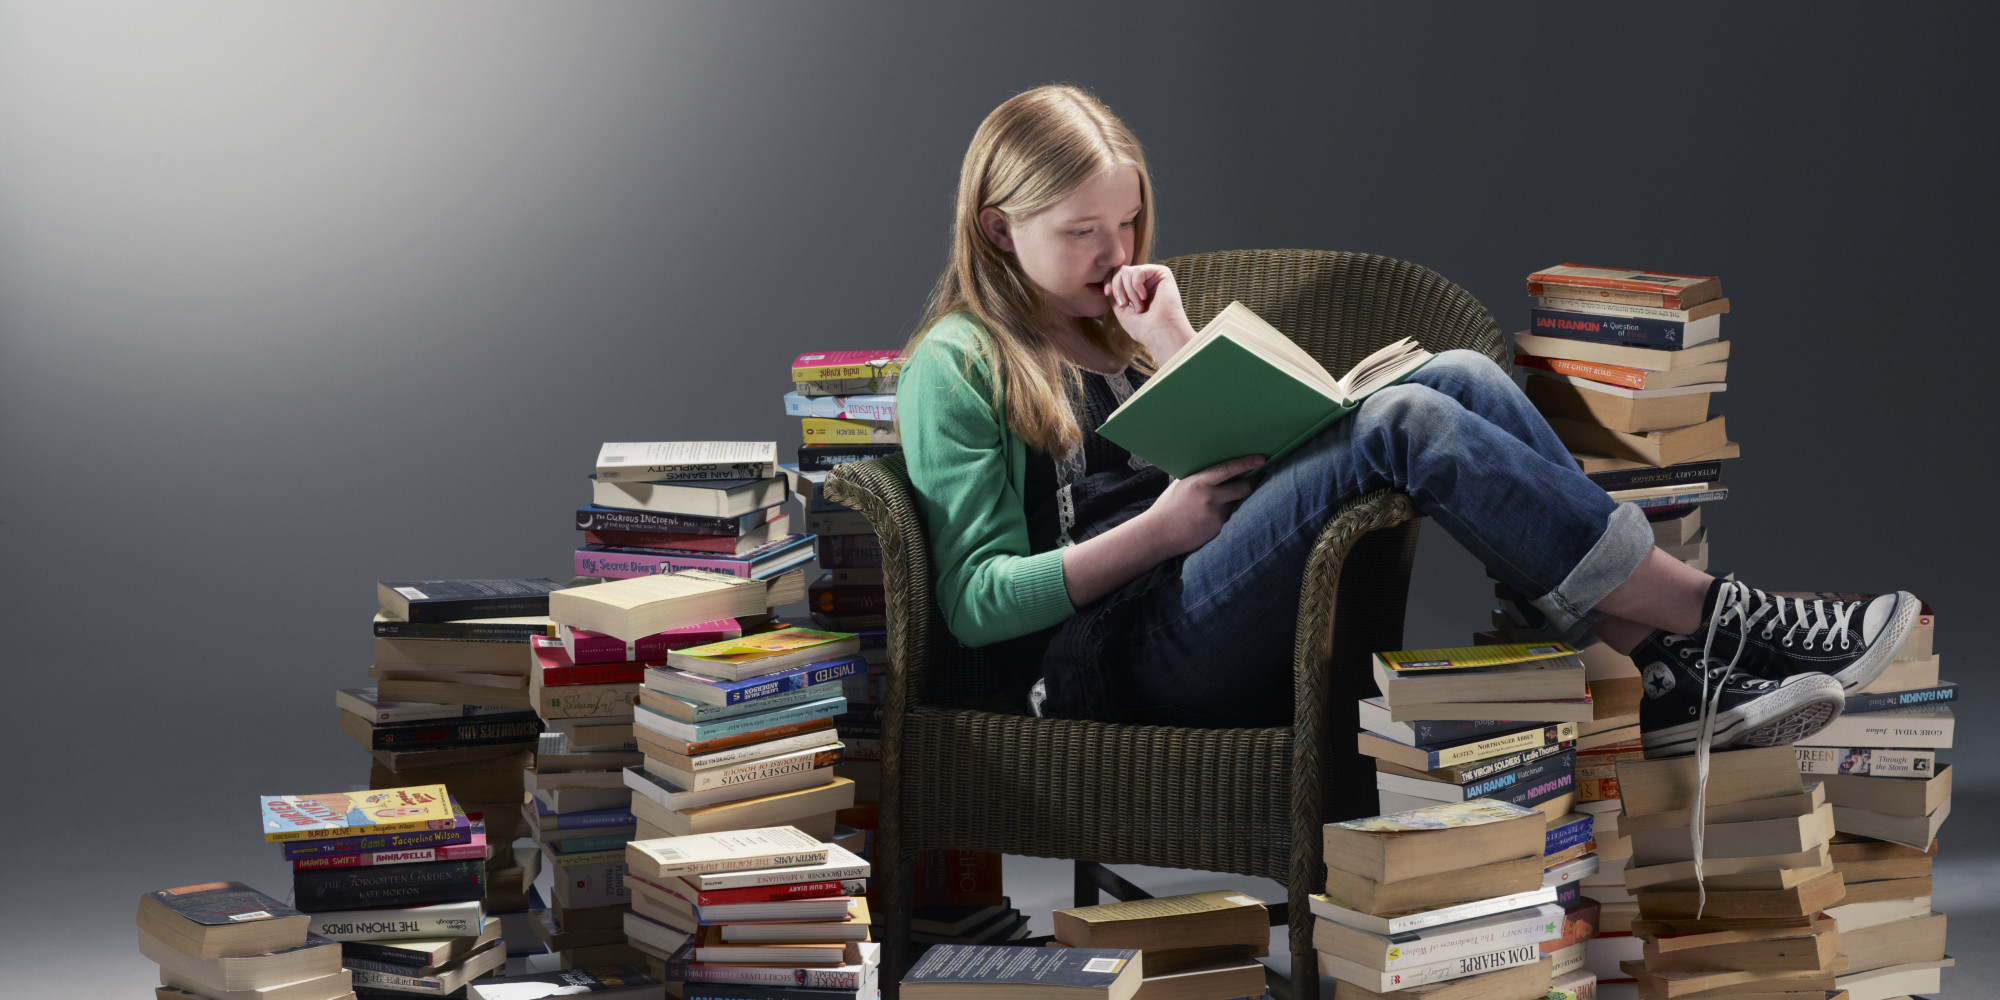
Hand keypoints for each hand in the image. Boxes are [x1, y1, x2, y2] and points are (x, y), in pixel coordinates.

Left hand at [1108, 263, 1195, 359]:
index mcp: (1135, 288)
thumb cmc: (1142, 327)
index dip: (1108, 281)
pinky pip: (1138, 270)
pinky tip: (1144, 298)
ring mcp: (1152, 276)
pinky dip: (1137, 286)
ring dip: (1128, 291)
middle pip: (1119, 270)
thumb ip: (1112, 294)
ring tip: (1138, 306)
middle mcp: (1144, 280)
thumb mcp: (1120, 309)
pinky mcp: (1162, 273)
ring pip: (1127, 270)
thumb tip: (1095, 285)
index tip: (1106, 293)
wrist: (1159, 333)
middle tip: (1123, 304)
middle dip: (1117, 287)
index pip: (1115, 275)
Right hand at [1140, 454, 1265, 556]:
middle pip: (1243, 488)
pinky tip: (1206, 517)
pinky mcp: (1218, 528)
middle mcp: (1210, 498)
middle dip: (1252, 482)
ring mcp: (1216, 515)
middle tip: (1256, 477)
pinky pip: (1228, 516)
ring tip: (1211, 504)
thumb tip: (1220, 467)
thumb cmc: (1168, 507)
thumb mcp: (1181, 485)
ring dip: (1231, 500)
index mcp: (1198, 483)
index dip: (1247, 463)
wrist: (1159, 535)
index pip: (1228, 469)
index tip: (1261, 459)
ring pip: (1235, 503)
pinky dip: (1223, 513)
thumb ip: (1200, 477)